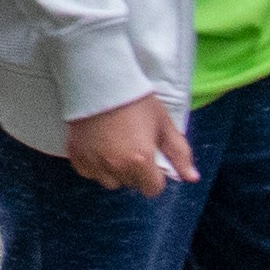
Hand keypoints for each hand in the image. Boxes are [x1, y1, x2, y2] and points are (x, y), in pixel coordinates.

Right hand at [65, 96, 195, 196]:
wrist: (100, 80)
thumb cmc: (136, 100)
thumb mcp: (163, 124)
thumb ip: (179, 153)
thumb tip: (192, 177)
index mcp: (141, 160)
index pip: (153, 189)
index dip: (156, 176)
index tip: (152, 158)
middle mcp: (116, 167)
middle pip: (131, 184)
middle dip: (136, 171)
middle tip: (133, 147)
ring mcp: (94, 162)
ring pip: (109, 181)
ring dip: (115, 171)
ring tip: (115, 148)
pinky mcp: (76, 155)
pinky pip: (89, 172)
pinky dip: (95, 165)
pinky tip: (99, 146)